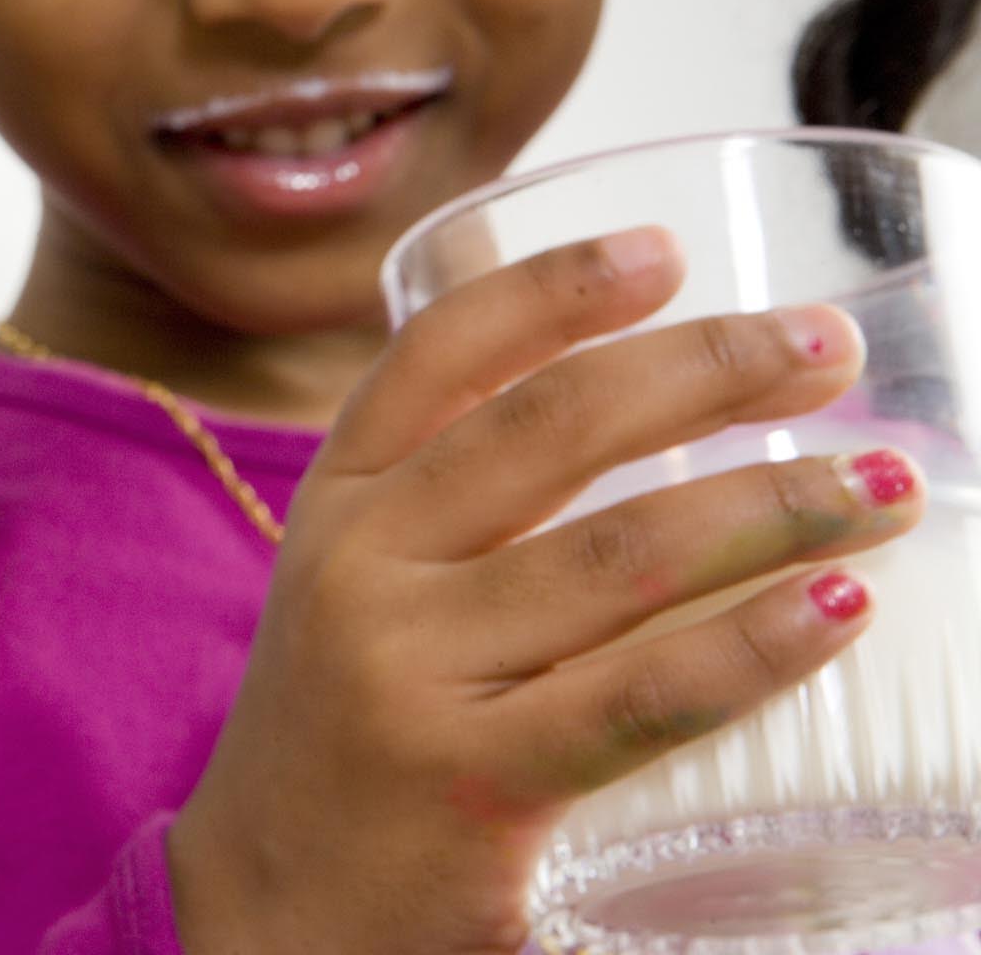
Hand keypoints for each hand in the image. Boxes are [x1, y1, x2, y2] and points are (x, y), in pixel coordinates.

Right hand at [169, 230, 921, 952]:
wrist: (258, 914)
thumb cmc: (341, 738)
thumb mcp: (352, 591)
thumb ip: (448, 509)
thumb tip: (632, 414)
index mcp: (335, 504)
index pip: (438, 356)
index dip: (557, 288)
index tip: (670, 252)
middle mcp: (361, 567)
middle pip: (551, 429)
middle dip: (706, 371)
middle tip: (825, 349)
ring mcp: (409, 673)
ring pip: (620, 553)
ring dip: (772, 501)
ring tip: (880, 483)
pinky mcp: (471, 782)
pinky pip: (638, 695)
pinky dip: (750, 644)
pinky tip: (835, 608)